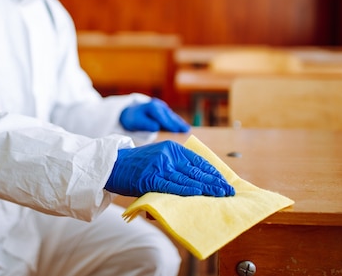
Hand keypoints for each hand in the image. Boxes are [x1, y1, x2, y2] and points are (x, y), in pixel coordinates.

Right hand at [105, 140, 234, 197]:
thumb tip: (197, 180)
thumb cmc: (136, 164)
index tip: (225, 181)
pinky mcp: (150, 178)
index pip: (198, 161)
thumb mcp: (158, 157)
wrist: (112, 164)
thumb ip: (175, 165)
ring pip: (188, 178)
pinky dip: (186, 190)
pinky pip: (172, 185)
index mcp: (171, 148)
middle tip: (229, 191)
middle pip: (196, 170)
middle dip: (214, 182)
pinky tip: (199, 193)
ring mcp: (158, 166)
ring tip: (220, 194)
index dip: (213, 172)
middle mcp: (167, 154)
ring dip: (206, 188)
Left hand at [120, 98, 189, 132]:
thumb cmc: (135, 118)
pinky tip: (184, 127)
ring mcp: (163, 107)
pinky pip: (172, 117)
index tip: (175, 130)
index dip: (169, 123)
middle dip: (177, 123)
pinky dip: (178, 121)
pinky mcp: (165, 111)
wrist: (132, 112)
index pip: (161, 116)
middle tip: (186, 130)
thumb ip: (146, 124)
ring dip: (180, 122)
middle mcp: (159, 105)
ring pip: (172, 116)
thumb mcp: (137, 121)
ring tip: (187, 129)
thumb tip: (156, 127)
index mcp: (152, 107)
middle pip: (169, 115)